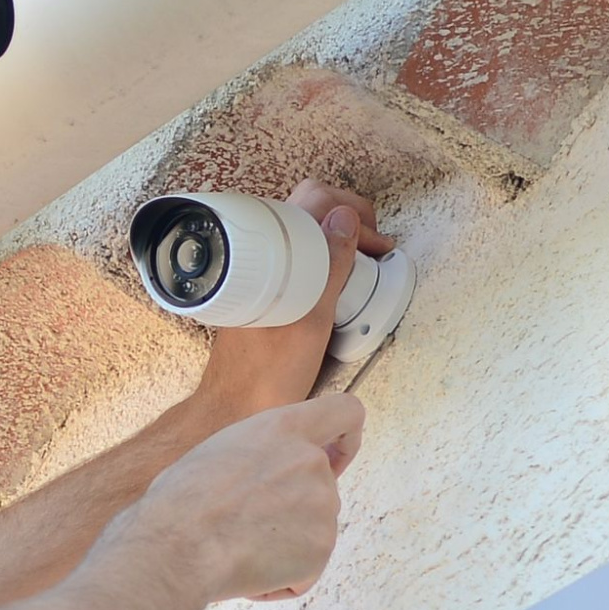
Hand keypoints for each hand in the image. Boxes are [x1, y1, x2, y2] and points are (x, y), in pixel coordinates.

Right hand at [131, 391, 360, 605]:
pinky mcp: (321, 550)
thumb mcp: (218, 451)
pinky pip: (304, 572)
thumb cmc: (181, 501)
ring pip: (311, 532)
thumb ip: (258, 457)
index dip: (345, 439)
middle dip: (293, 510)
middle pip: (322, 488)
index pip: (346, 413)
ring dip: (281, 547)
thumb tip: (261, 481)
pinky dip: (279, 580)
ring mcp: (322, 507)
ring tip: (235, 549)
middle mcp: (311, 462)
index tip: (335, 460)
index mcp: (283, 428)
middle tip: (245, 526)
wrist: (177, 546)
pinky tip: (244, 573)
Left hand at [190, 181, 392, 407]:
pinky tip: (339, 291)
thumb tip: (345, 219)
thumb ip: (331, 268)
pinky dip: (324, 266)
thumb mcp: (313, 319)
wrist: (235, 411)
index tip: (373, 242)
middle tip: (373, 251)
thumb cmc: (268, 374)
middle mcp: (260, 257)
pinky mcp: (264, 293)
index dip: (352, 211)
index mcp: (268, 254)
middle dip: (348, 223)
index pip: (314, 198)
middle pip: (310, 211)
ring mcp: (261, 275)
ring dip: (338, 245)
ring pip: (306, 237)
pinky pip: (300, 262)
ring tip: (362, 270)